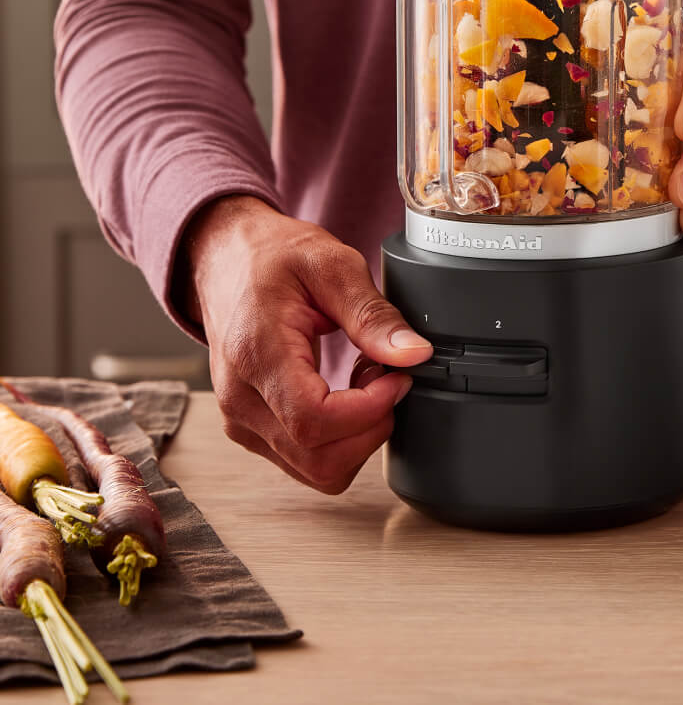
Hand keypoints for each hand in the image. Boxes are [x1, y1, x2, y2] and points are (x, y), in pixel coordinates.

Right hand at [178, 195, 431, 492]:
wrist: (224, 259)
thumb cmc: (271, 257)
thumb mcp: (331, 265)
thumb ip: (372, 314)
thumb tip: (415, 354)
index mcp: (256, 353)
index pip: (313, 421)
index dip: (369, 411)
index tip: (397, 378)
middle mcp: (239, 398)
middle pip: (319, 459)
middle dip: (372, 427)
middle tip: (386, 376)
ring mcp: (240, 420)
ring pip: (316, 470)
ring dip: (358, 436)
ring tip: (365, 381)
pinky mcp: (250, 429)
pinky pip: (305, 461)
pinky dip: (339, 439)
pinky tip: (346, 394)